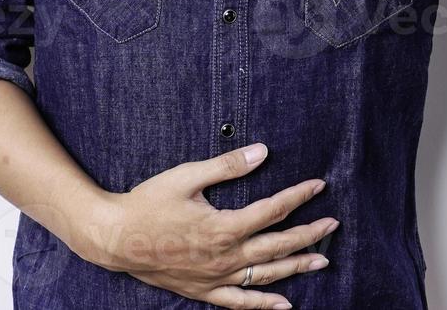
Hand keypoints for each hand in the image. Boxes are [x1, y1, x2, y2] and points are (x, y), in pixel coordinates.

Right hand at [68, 143, 336, 308]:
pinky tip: (285, 305)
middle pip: (277, 245)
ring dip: (296, 267)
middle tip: (332, 225)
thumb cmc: (148, 203)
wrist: (114, 238)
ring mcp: (215, 277)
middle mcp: (225, 256)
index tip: (319, 185)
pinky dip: (264, 305)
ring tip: (323, 260)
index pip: (273, 211)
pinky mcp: (203, 290)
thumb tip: (262, 151)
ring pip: (266, 275)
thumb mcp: (187, 176)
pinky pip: (240, 302)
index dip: (298, 197)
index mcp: (224, 227)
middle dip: (308, 234)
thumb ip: (228, 166)